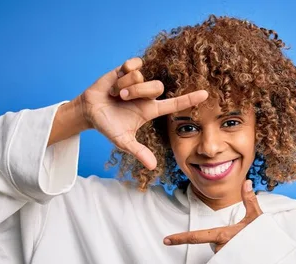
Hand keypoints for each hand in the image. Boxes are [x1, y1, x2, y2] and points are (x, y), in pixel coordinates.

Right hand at [79, 57, 207, 169]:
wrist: (89, 111)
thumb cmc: (108, 126)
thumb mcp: (123, 141)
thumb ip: (138, 151)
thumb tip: (153, 166)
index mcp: (150, 110)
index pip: (175, 104)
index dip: (190, 99)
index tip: (206, 94)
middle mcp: (148, 95)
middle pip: (157, 87)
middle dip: (137, 92)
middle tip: (121, 99)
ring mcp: (139, 81)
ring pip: (140, 76)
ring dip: (123, 85)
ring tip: (115, 93)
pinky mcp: (128, 69)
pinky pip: (133, 64)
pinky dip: (122, 73)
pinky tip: (117, 78)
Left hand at [163, 180, 262, 252]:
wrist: (275, 262)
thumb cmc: (265, 240)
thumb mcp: (257, 218)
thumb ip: (250, 200)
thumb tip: (247, 182)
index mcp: (223, 235)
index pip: (197, 236)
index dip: (180, 238)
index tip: (166, 240)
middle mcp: (221, 249)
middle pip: (214, 243)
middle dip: (225, 239)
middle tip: (242, 239)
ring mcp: (224, 261)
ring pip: (220, 251)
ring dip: (230, 248)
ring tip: (246, 248)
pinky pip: (226, 261)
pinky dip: (233, 257)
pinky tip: (245, 257)